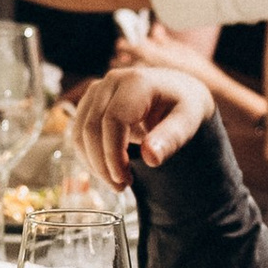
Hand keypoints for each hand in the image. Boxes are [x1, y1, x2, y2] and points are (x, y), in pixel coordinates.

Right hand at [70, 61, 212, 183]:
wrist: (178, 91)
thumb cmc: (184, 106)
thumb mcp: (188, 121)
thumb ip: (171, 138)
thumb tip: (151, 158)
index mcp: (137, 82)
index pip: (113, 121)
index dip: (113, 154)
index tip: (125, 180)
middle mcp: (112, 81)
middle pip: (91, 128)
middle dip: (102, 164)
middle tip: (122, 186)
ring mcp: (98, 90)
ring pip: (79, 132)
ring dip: (93, 163)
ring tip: (117, 181)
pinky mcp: (90, 102)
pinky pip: (78, 132)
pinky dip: (89, 155)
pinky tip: (108, 168)